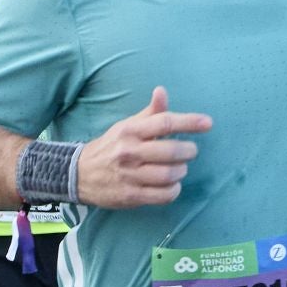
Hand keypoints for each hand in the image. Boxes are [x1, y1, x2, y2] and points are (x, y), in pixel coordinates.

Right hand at [77, 86, 212, 208]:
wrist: (79, 174)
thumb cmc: (111, 147)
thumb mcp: (127, 126)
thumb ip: (150, 113)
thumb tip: (162, 90)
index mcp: (130, 130)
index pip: (164, 122)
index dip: (189, 122)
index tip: (207, 123)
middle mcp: (129, 152)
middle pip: (171, 151)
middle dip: (188, 151)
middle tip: (190, 151)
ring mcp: (130, 175)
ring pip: (170, 174)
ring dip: (181, 171)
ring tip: (179, 168)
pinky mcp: (131, 196)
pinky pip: (163, 195)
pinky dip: (174, 190)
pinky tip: (172, 185)